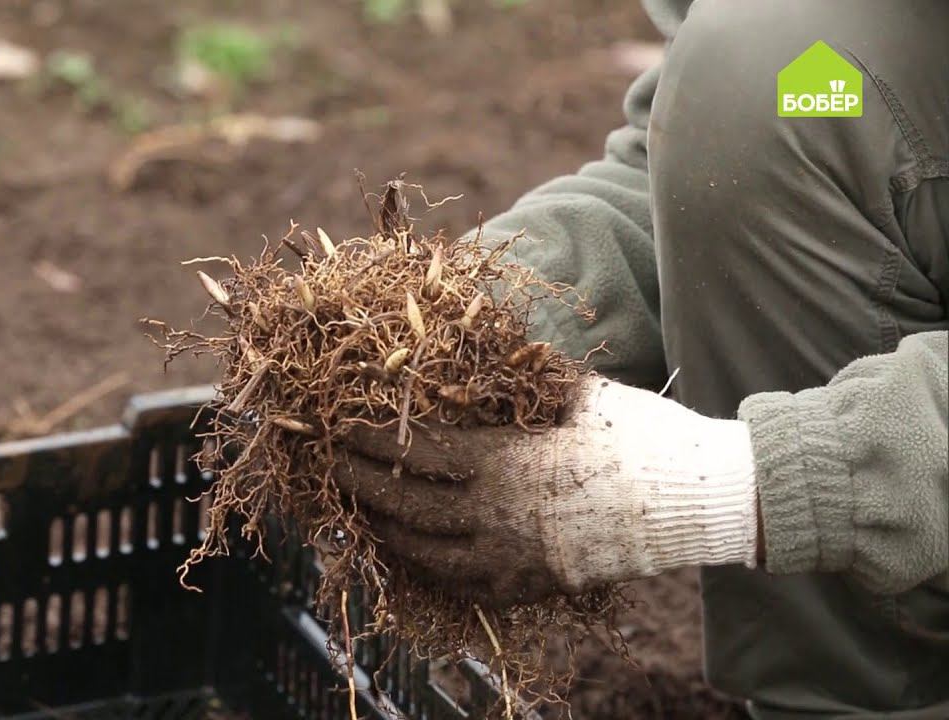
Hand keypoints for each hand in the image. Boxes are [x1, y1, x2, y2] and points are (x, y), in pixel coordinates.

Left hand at [335, 377, 758, 607]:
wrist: (690, 499)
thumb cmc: (636, 435)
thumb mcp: (576, 392)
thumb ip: (525, 378)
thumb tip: (490, 344)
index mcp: (501, 460)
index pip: (412, 451)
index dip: (369, 439)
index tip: (339, 425)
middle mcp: (493, 514)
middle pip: (403, 504)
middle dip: (357, 483)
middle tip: (328, 466)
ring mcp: (508, 557)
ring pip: (423, 549)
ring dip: (382, 527)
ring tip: (357, 508)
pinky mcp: (527, 584)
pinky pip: (459, 581)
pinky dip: (424, 565)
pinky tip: (409, 550)